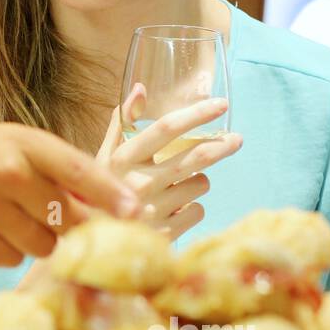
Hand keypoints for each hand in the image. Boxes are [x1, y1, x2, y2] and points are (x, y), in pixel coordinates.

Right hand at [0, 121, 139, 268]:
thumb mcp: (13, 142)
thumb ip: (56, 168)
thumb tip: (108, 200)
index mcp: (25, 143)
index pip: (80, 171)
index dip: (112, 194)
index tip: (136, 211)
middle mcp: (8, 172)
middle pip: (67, 218)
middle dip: (71, 226)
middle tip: (58, 220)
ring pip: (42, 245)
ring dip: (37, 240)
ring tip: (11, 218)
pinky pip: (11, 259)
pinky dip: (7, 250)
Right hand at [97, 90, 241, 240]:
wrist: (94, 241)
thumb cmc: (101, 193)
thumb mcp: (104, 157)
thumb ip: (122, 123)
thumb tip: (140, 88)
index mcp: (122, 158)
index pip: (165, 128)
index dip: (197, 114)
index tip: (221, 105)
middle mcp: (136, 182)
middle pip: (195, 157)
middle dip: (221, 145)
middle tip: (235, 140)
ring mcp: (151, 210)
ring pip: (200, 184)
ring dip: (197, 181)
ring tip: (178, 187)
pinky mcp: (164, 233)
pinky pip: (198, 211)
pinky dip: (191, 208)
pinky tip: (173, 210)